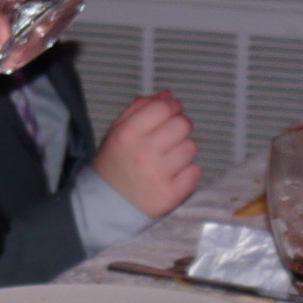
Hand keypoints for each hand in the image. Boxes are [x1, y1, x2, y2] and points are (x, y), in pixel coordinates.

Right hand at [92, 92, 200, 217]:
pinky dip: (188, 172)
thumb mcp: (117, 132)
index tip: (172, 113)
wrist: (106, 207)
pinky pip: (195, 171)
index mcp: (127, 134)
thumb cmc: (114, 164)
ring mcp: (158, 175)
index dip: (172, 107)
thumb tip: (169, 95)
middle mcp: (143, 153)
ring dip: (183, 151)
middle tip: (170, 138)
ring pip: (191, 148)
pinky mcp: (171, 195)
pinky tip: (172, 175)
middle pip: (182, 125)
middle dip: (180, 128)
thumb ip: (140, 109)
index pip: (163, 108)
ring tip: (168, 160)